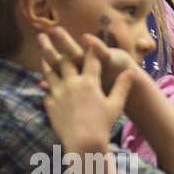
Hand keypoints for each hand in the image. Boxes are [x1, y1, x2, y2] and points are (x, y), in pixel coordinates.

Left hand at [38, 30, 133, 154]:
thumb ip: (122, 87)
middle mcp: (72, 83)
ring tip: (42, 51)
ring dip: (46, 59)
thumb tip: (131, 73)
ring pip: (50, 71)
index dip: (91, 48)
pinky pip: (46, 89)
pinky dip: (45, 83)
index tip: (86, 37)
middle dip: (57, 44)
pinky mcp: (50, 103)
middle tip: (47, 31)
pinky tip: (43, 80)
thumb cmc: (103, 124)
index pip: (91, 59)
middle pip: (63, 59)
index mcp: (89, 82)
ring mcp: (58, 92)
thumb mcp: (116, 105)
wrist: (84, 142)